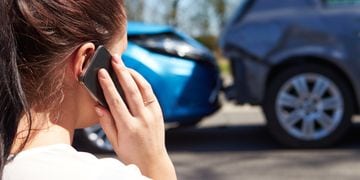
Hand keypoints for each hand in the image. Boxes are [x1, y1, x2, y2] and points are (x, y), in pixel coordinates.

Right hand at [94, 55, 175, 179]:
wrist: (153, 161)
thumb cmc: (131, 153)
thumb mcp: (115, 142)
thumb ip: (106, 123)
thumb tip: (98, 105)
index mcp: (129, 128)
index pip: (116, 102)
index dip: (108, 86)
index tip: (101, 73)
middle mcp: (143, 119)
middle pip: (131, 91)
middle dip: (121, 73)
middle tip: (114, 59)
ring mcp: (153, 115)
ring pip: (143, 89)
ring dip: (132, 74)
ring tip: (123, 64)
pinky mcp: (159, 112)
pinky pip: (150, 93)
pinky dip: (142, 82)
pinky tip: (133, 75)